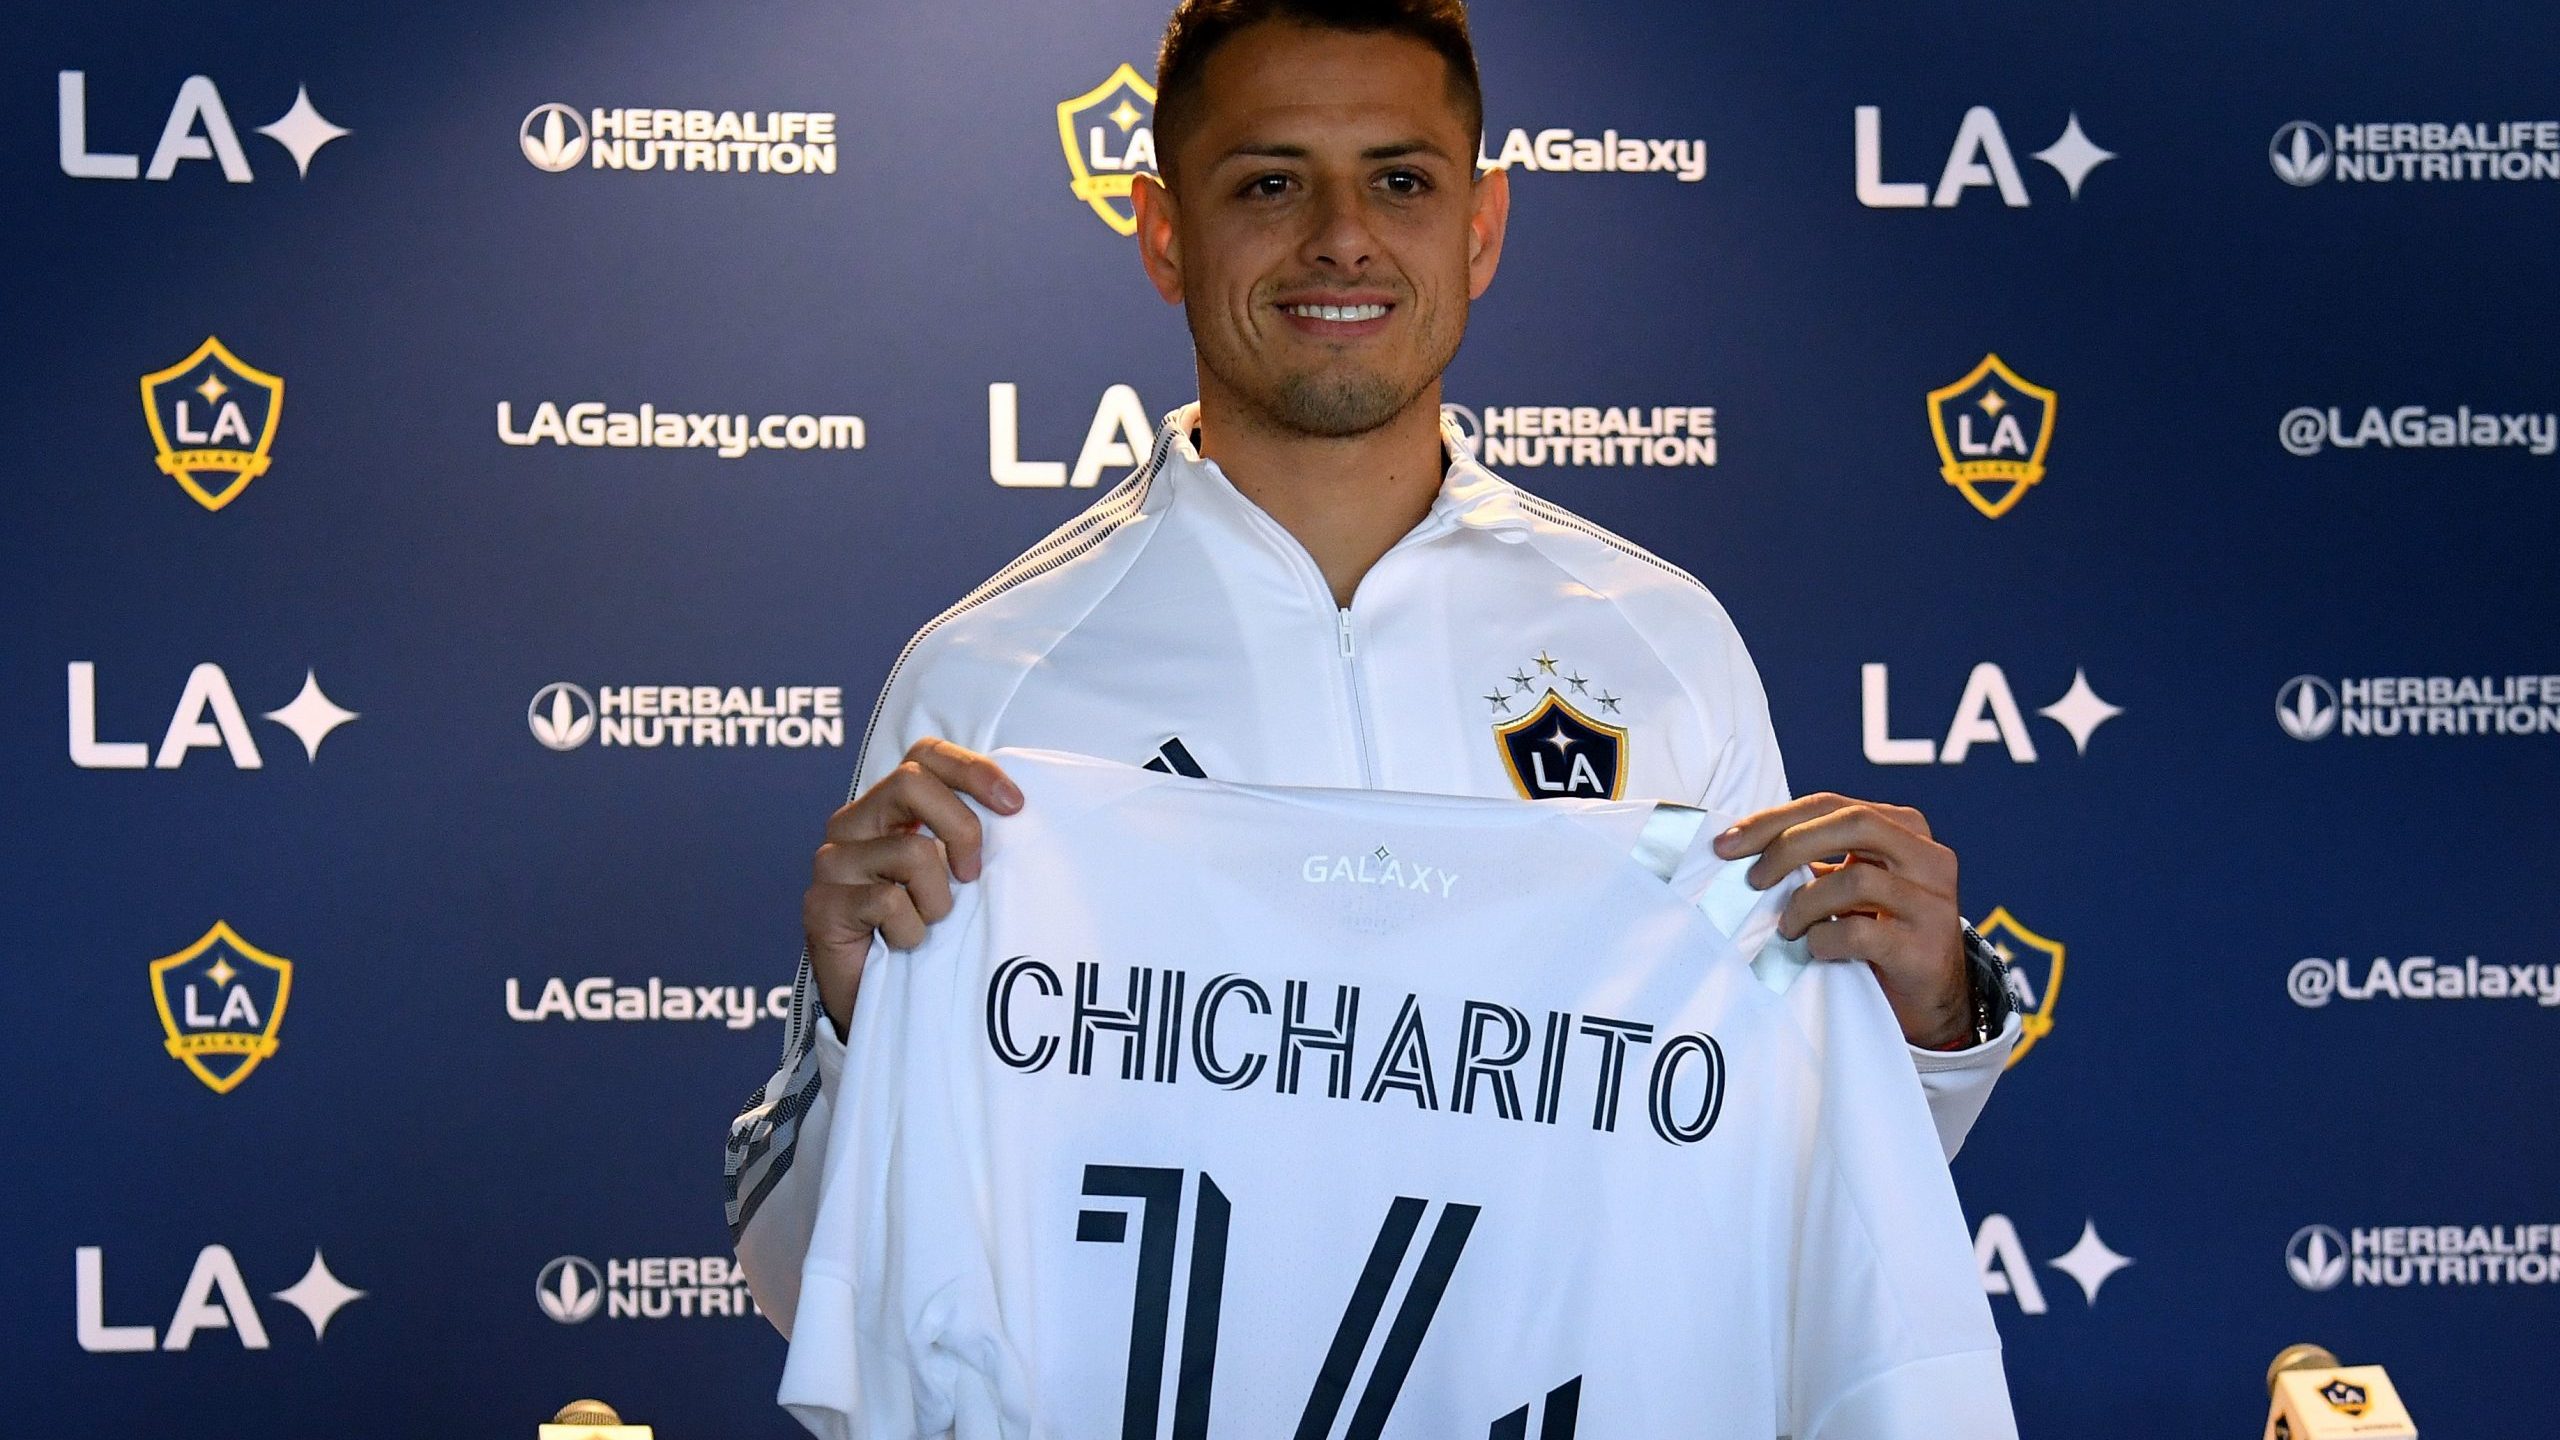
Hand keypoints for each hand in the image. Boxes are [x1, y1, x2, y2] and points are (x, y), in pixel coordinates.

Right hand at [803, 739, 1019, 1038]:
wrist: (881, 1004)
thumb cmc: (925, 932)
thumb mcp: (955, 877)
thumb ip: (970, 839)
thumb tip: (1018, 811)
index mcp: (887, 809)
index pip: (924, 756)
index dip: (972, 770)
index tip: (1015, 806)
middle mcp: (852, 825)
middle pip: (912, 784)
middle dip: (962, 828)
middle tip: (972, 875)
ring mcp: (832, 863)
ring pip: (911, 851)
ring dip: (937, 899)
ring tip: (928, 924)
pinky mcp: (821, 905)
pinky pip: (889, 903)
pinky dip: (912, 931)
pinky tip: (902, 945)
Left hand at [1712, 793, 1969, 1048]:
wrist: (1932, 995)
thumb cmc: (1879, 931)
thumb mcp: (1852, 884)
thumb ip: (1815, 859)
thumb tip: (1741, 848)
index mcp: (1906, 828)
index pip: (1832, 804)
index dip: (1774, 819)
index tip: (1728, 842)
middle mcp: (1928, 857)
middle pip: (1852, 823)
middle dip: (1788, 845)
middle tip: (1753, 880)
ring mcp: (1932, 902)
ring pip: (1856, 879)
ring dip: (1805, 903)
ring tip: (1788, 926)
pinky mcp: (1924, 948)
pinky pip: (1861, 933)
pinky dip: (1825, 939)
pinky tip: (1816, 949)